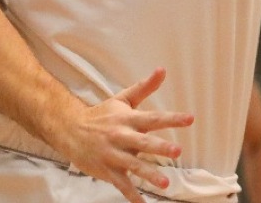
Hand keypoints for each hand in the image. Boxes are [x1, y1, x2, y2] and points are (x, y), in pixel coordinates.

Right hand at [53, 68, 193, 202]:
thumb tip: (162, 70)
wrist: (70, 129)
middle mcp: (121, 136)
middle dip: (160, 147)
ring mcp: (113, 154)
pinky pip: (121, 184)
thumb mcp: (122, 100)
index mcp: (127, 118)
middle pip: (143, 142)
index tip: (190, 119)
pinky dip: (131, 195)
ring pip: (133, 166)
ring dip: (149, 174)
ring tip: (165, 183)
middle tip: (177, 151)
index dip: (172, 118)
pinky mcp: (106, 170)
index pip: (153, 117)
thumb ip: (144, 87)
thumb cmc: (101, 115)